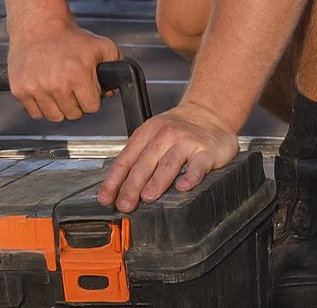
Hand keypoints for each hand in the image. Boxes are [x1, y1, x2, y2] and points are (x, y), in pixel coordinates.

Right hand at [7, 22, 121, 121]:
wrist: (39, 25)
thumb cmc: (70, 37)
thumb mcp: (101, 45)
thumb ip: (117, 65)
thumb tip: (112, 91)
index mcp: (78, 72)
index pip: (91, 107)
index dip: (91, 96)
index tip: (85, 85)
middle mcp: (56, 82)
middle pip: (73, 114)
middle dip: (76, 102)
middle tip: (71, 84)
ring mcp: (36, 87)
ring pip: (54, 117)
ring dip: (59, 106)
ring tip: (58, 86)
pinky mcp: (19, 89)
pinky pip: (35, 113)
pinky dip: (41, 104)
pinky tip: (44, 87)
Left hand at [97, 101, 239, 211]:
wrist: (210, 112)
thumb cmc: (180, 128)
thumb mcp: (155, 133)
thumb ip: (140, 156)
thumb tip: (119, 187)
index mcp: (149, 131)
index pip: (127, 157)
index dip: (114, 179)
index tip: (106, 197)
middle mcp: (166, 135)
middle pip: (145, 162)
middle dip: (132, 186)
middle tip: (125, 204)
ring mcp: (187, 142)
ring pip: (169, 163)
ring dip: (157, 181)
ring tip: (147, 197)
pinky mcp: (207, 151)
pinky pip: (198, 165)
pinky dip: (190, 177)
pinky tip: (183, 188)